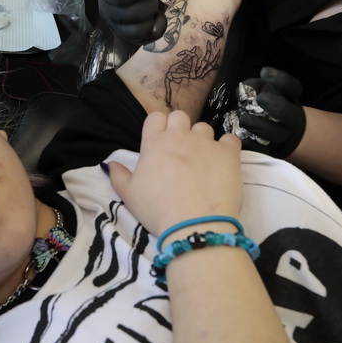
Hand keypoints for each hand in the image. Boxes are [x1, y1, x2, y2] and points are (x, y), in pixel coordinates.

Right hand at [97, 0, 171, 43]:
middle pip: (129, 14)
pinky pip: (142, 39)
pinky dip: (156, 28)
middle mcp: (106, 8)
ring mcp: (115, 25)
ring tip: (153, 6)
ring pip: (135, 30)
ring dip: (152, 17)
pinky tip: (156, 18)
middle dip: (149, 4)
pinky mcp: (127, 37)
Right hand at [105, 110, 242, 236]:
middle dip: (179, 128)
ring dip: (202, 139)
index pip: (155, 117)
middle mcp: (180, 136)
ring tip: (202, 160)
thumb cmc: (157, 210)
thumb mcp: (129, 196)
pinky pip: (230, 139)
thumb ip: (119, 176)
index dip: (158, 127)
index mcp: (155, 143)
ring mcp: (206, 143)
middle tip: (180, 150)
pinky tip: (223, 162)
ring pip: (204, 128)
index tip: (160, 142)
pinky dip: (227, 148)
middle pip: (180, 116)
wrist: (194, 226)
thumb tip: (111, 163)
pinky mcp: (229, 154)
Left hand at [238, 67, 305, 157]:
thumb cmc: (263, 105)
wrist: (275, 130)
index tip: (264, 72)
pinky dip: (250, 143)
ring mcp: (282, 137)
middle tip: (259, 98)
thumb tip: (244, 89)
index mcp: (290, 100)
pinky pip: (262, 150)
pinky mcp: (270, 150)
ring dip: (258, 126)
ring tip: (243, 118)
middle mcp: (290, 119)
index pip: (293, 87)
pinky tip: (240, 136)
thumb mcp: (261, 91)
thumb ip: (253, 86)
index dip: (280, 79)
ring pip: (276, 136)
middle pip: (289, 114)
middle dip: (274, 105)